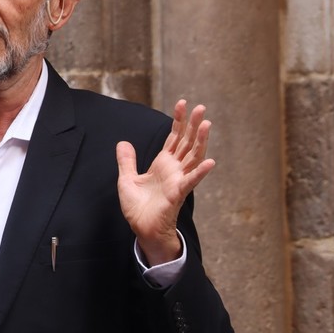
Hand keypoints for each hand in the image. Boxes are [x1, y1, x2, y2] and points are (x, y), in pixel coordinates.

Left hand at [116, 100, 214, 265]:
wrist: (142, 229)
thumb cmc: (138, 207)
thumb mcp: (127, 179)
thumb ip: (127, 161)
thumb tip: (123, 142)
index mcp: (163, 164)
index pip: (174, 137)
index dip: (179, 121)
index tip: (183, 103)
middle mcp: (174, 169)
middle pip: (187, 142)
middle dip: (193, 125)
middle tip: (201, 107)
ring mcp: (178, 180)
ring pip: (193, 156)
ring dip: (200, 141)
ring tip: (206, 124)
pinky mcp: (178, 193)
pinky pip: (191, 180)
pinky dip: (200, 172)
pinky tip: (211, 162)